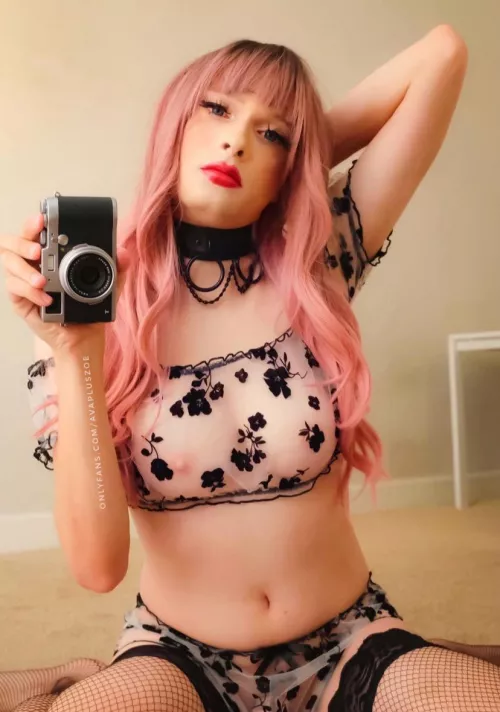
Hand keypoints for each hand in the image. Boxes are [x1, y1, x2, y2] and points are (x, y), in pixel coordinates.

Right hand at [1, 213, 127, 353]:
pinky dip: (29, 292)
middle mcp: (32, 263)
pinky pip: (14, 289)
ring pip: (8, 263)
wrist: (83, 336)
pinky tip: (45, 299)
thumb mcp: (108, 285)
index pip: (35, 231)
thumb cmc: (88, 306)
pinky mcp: (20, 300)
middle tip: (37, 250)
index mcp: (50, 254)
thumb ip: (117, 268)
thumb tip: (123, 253)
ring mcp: (23, 280)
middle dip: (22, 241)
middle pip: (12, 241)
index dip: (33, 223)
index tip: (41, 219)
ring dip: (23, 269)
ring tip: (41, 281)